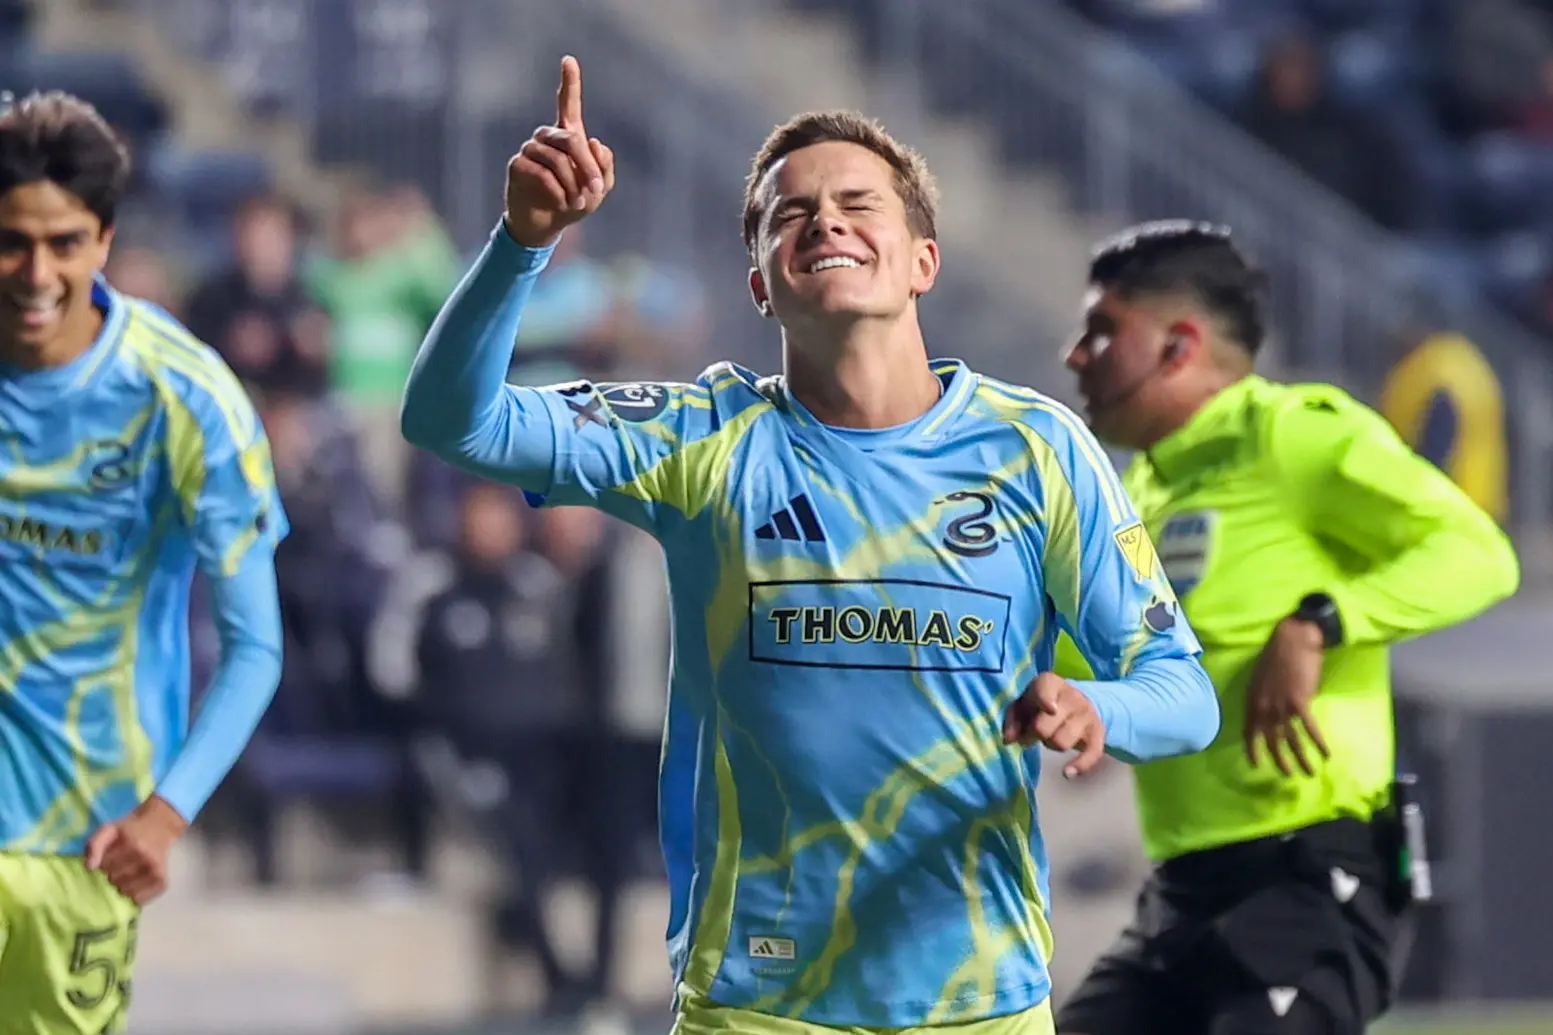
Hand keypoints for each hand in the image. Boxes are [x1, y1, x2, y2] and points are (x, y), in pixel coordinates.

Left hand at [84, 795, 187, 905]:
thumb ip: (95, 844)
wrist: (160, 827)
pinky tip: (135, 885)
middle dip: (112, 875)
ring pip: (125, 890)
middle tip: (119, 866)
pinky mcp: (162, 880)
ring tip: (126, 874)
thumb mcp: (110, 829)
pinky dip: (134, 896)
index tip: (109, 857)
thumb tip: (90, 867)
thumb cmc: (130, 831)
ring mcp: (155, 869)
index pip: (103, 867)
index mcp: (131, 843)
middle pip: (114, 880)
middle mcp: (145, 857)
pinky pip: (140, 898)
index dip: (103, 863)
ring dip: (122, 885)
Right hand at [504, 55, 616, 247]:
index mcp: (568, 136)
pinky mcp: (517, 165)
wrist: (545, 225)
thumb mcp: (599, 190)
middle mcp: (547, 137)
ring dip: (574, 184)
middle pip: (570, 139)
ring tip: (580, 203)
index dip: (569, 82)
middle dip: (587, 166)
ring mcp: (530, 149)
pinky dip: (558, 191)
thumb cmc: (574, 203)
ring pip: (557, 159)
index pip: (568, 104)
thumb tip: (595, 142)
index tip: (568, 60)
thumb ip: (605, 168)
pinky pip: (541, 173)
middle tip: (596, 189)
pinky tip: (562, 203)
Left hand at [1003, 672, 1106, 778]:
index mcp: (1050, 684)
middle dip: (1033, 735)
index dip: (1047, 701)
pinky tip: (1067, 773)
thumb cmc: (1040, 704)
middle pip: (1046, 727)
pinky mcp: (1098, 733)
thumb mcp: (1022, 705)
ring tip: (1050, 737)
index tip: (1050, 710)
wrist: (1074, 701)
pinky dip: (1079, 766)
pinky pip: (1092, 754)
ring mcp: (1087, 715)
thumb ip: (1012, 720)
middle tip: (1032, 734)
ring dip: (1051, 745)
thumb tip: (1009, 740)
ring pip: (1062, 743)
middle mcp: (1072, 697)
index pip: (1047, 690)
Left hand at [1244, 617, 1330, 776]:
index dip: (1252, 750)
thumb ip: (1263, 698)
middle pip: (1270, 741)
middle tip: (1287, 774)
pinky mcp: (1300, 701)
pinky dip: (1319, 743)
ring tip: (1308, 772)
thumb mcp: (1260, 678)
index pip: (1249, 731)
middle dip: (1279, 760)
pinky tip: (1326, 754)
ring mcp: (1281, 705)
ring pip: (1291, 740)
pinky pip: (1310, 729)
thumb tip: (1273, 714)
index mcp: (1252, 700)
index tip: (1256, 764)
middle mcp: (1263, 706)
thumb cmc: (1277, 654)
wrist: (1293, 638)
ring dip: (1301, 759)